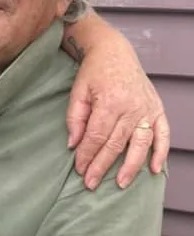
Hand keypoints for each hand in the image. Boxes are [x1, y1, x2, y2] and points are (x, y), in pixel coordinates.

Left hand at [66, 36, 168, 189]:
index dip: (87, 155)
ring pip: (140, 143)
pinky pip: (163, 134)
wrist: (115, 51)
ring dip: (131, 166)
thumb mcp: (78, 92)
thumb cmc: (94, 72)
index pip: (97, 136)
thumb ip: (75, 118)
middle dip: (102, 166)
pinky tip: (154, 169)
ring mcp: (147, 109)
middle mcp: (132, 107)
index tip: (79, 170)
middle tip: (91, 184)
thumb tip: (73, 145)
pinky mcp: (157, 109)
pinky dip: (160, 152)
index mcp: (110, 102)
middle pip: (116, 144)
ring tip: (121, 183)